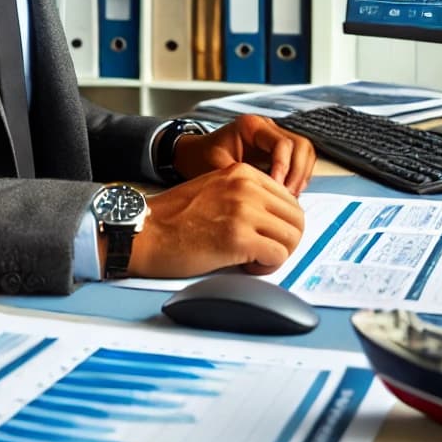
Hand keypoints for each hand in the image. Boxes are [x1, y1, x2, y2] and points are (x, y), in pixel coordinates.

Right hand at [128, 162, 304, 277]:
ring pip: (292, 238)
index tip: (266, 235)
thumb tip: (275, 219)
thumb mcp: (215, 189)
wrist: (145, 231)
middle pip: (296, 218)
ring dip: (277, 254)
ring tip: (253, 259)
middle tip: (264, 251)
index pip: (289, 199)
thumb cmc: (174, 217)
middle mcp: (247, 187)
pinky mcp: (239, 239)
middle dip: (285, 240)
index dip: (282, 223)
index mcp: (242, 173)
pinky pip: (278, 257)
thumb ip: (245, 196)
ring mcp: (244, 212)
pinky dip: (267, 268)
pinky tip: (246, 266)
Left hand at [173, 114, 315, 195]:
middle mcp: (267, 127)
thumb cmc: (202, 158)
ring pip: (305, 152)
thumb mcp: (216, 167)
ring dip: (301, 176)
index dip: (284, 168)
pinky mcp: (277, 151)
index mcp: (251, 126)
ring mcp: (274, 137)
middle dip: (298, 173)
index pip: (282, 144)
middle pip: (301, 145)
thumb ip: (239, 178)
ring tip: (289, 198)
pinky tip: (286, 195)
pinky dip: (298, 177)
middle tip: (288, 197)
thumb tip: (264, 197)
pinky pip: (299, 161)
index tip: (276, 189)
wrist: (195, 155)